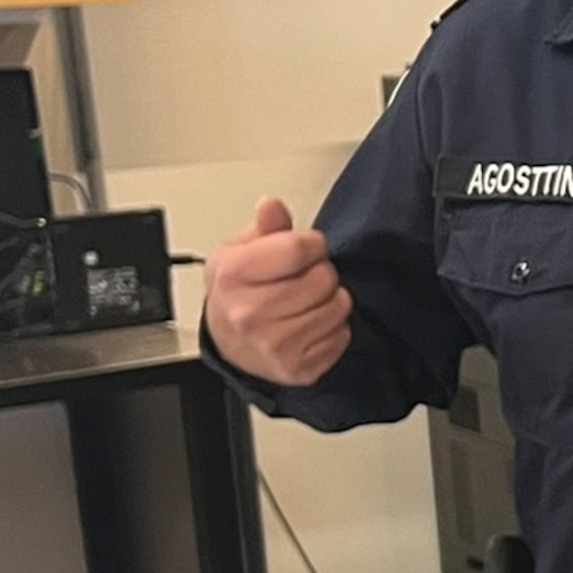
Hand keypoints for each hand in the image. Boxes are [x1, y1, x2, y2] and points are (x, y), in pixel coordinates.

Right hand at [205, 198, 353, 386]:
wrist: (230, 344)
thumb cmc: (238, 293)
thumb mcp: (241, 250)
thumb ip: (265, 226)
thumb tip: (272, 205)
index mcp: (232, 275)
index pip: (299, 248)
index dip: (312, 244)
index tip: (306, 249)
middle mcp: (249, 312)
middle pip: (323, 278)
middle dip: (321, 273)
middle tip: (302, 279)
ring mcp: (274, 344)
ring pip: (338, 306)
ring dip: (330, 300)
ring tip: (307, 301)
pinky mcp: (297, 366)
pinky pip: (342, 335)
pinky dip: (333, 328)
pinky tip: (310, 325)